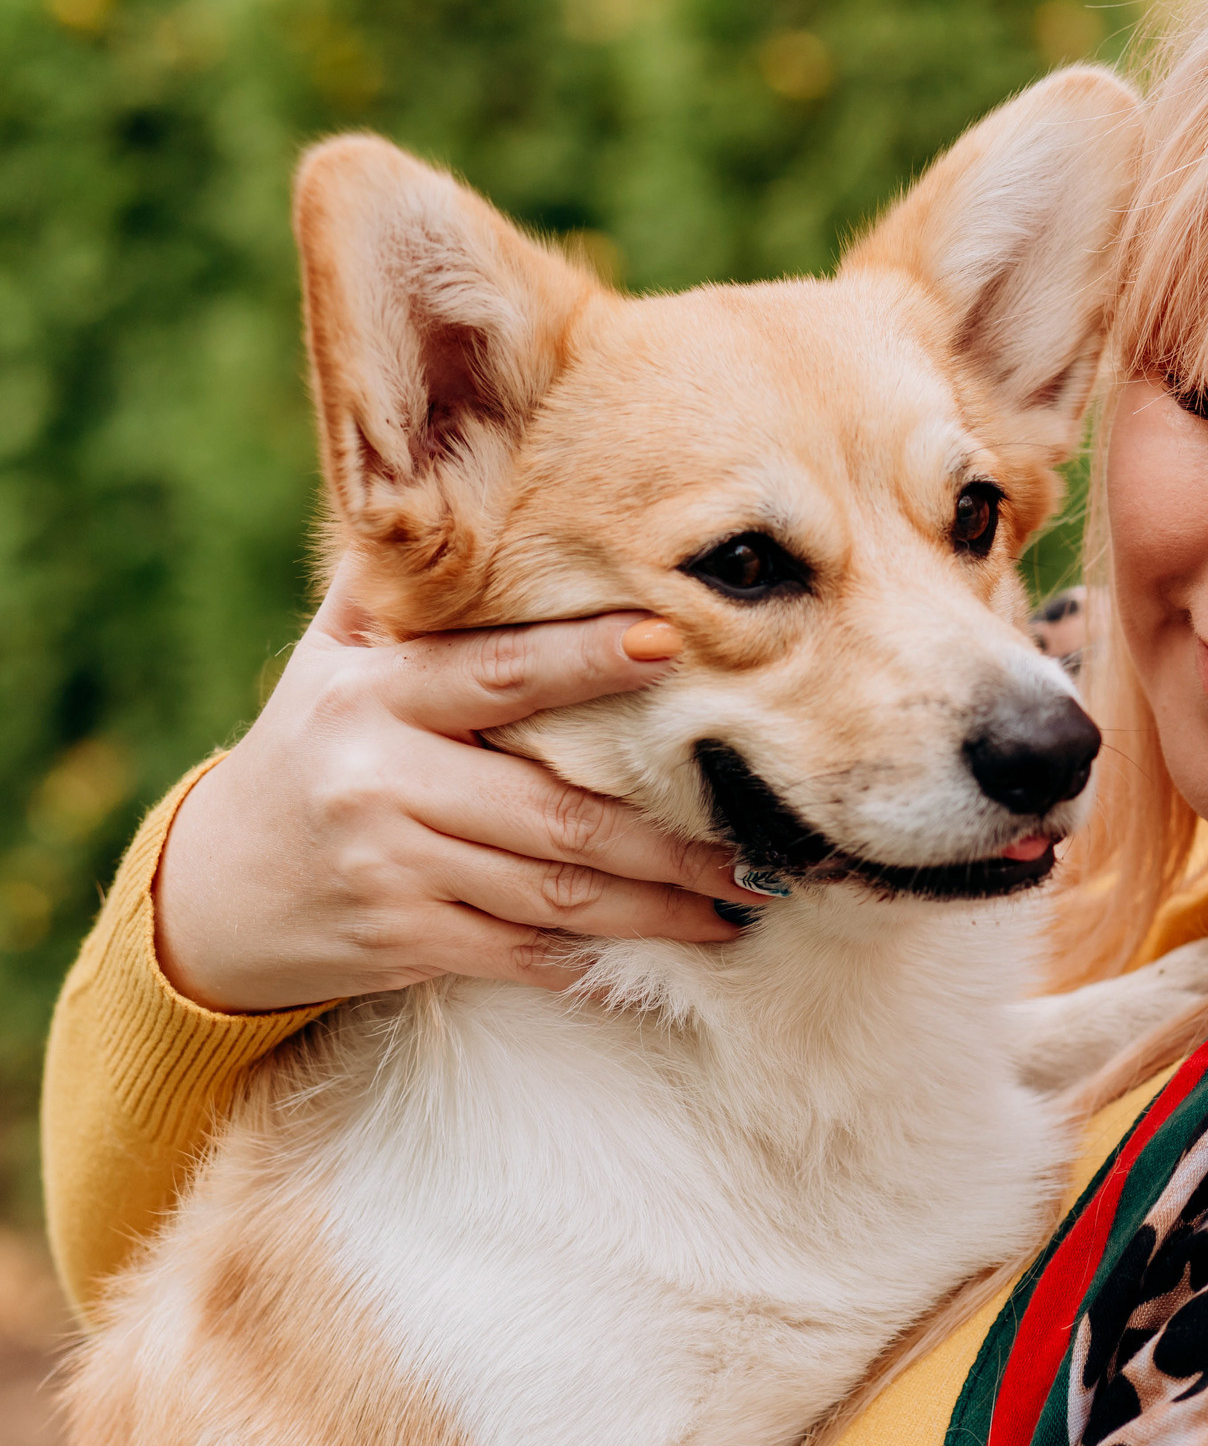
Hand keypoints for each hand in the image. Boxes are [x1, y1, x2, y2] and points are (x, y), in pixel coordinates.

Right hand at [155, 562, 766, 1012]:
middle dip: (667, 838)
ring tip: (739, 904)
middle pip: (554, 810)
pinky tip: (668, 966)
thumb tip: (474, 479)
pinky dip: (599, 966)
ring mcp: (391, 868)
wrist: (214, 888)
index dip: (584, 659)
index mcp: (371, 694)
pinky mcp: (402, 942)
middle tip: (756, 844)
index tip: (671, 644)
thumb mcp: (333, 658)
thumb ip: (405, 593)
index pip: (497, 673)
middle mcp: (379, 779)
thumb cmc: (313, 748)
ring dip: (658, 907)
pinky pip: (522, 953)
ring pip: (555, 892)